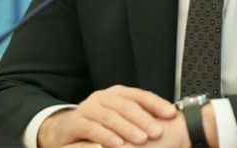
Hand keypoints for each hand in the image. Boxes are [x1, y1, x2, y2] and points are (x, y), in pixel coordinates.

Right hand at [37, 85, 177, 146]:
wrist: (65, 131)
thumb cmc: (98, 126)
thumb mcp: (119, 120)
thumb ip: (138, 119)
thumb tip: (167, 121)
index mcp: (118, 93)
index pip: (140, 96)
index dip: (156, 104)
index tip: (171, 114)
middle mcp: (104, 97)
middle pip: (127, 106)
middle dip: (144, 119)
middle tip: (157, 132)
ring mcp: (89, 107)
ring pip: (111, 116)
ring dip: (127, 129)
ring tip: (141, 140)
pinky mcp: (75, 122)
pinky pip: (92, 128)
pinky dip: (106, 136)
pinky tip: (118, 144)